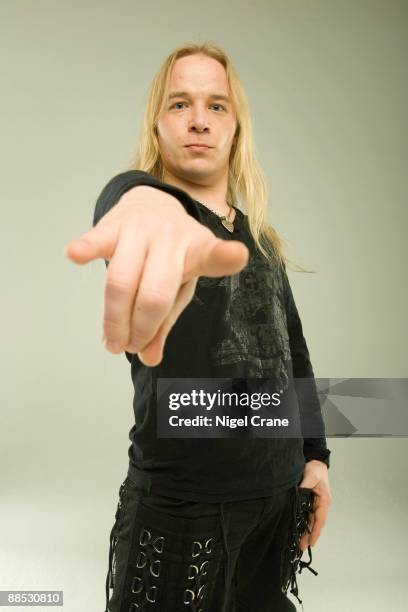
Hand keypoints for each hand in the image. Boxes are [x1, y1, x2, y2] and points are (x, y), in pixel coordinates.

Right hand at [64, 185, 248, 365]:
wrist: (154, 203)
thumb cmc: (171, 256)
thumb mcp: (180, 286)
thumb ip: (166, 322)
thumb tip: (150, 357)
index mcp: (199, 252)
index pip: (214, 257)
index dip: (226, 257)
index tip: (237, 255)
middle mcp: (173, 237)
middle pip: (153, 294)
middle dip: (139, 329)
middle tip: (130, 347)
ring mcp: (143, 229)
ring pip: (121, 281)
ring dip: (114, 319)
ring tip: (113, 341)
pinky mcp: (113, 224)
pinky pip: (98, 241)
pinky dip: (86, 249)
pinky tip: (75, 254)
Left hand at [298, 459, 332, 550]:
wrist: (316, 462)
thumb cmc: (315, 469)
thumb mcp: (310, 476)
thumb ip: (304, 486)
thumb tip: (298, 495)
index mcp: (324, 501)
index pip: (319, 519)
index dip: (315, 532)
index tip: (311, 543)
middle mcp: (321, 505)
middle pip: (315, 523)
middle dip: (309, 536)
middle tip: (301, 548)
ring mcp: (316, 504)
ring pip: (311, 521)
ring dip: (306, 532)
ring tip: (299, 544)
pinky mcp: (311, 502)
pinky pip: (308, 516)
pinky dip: (304, 524)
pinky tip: (298, 530)